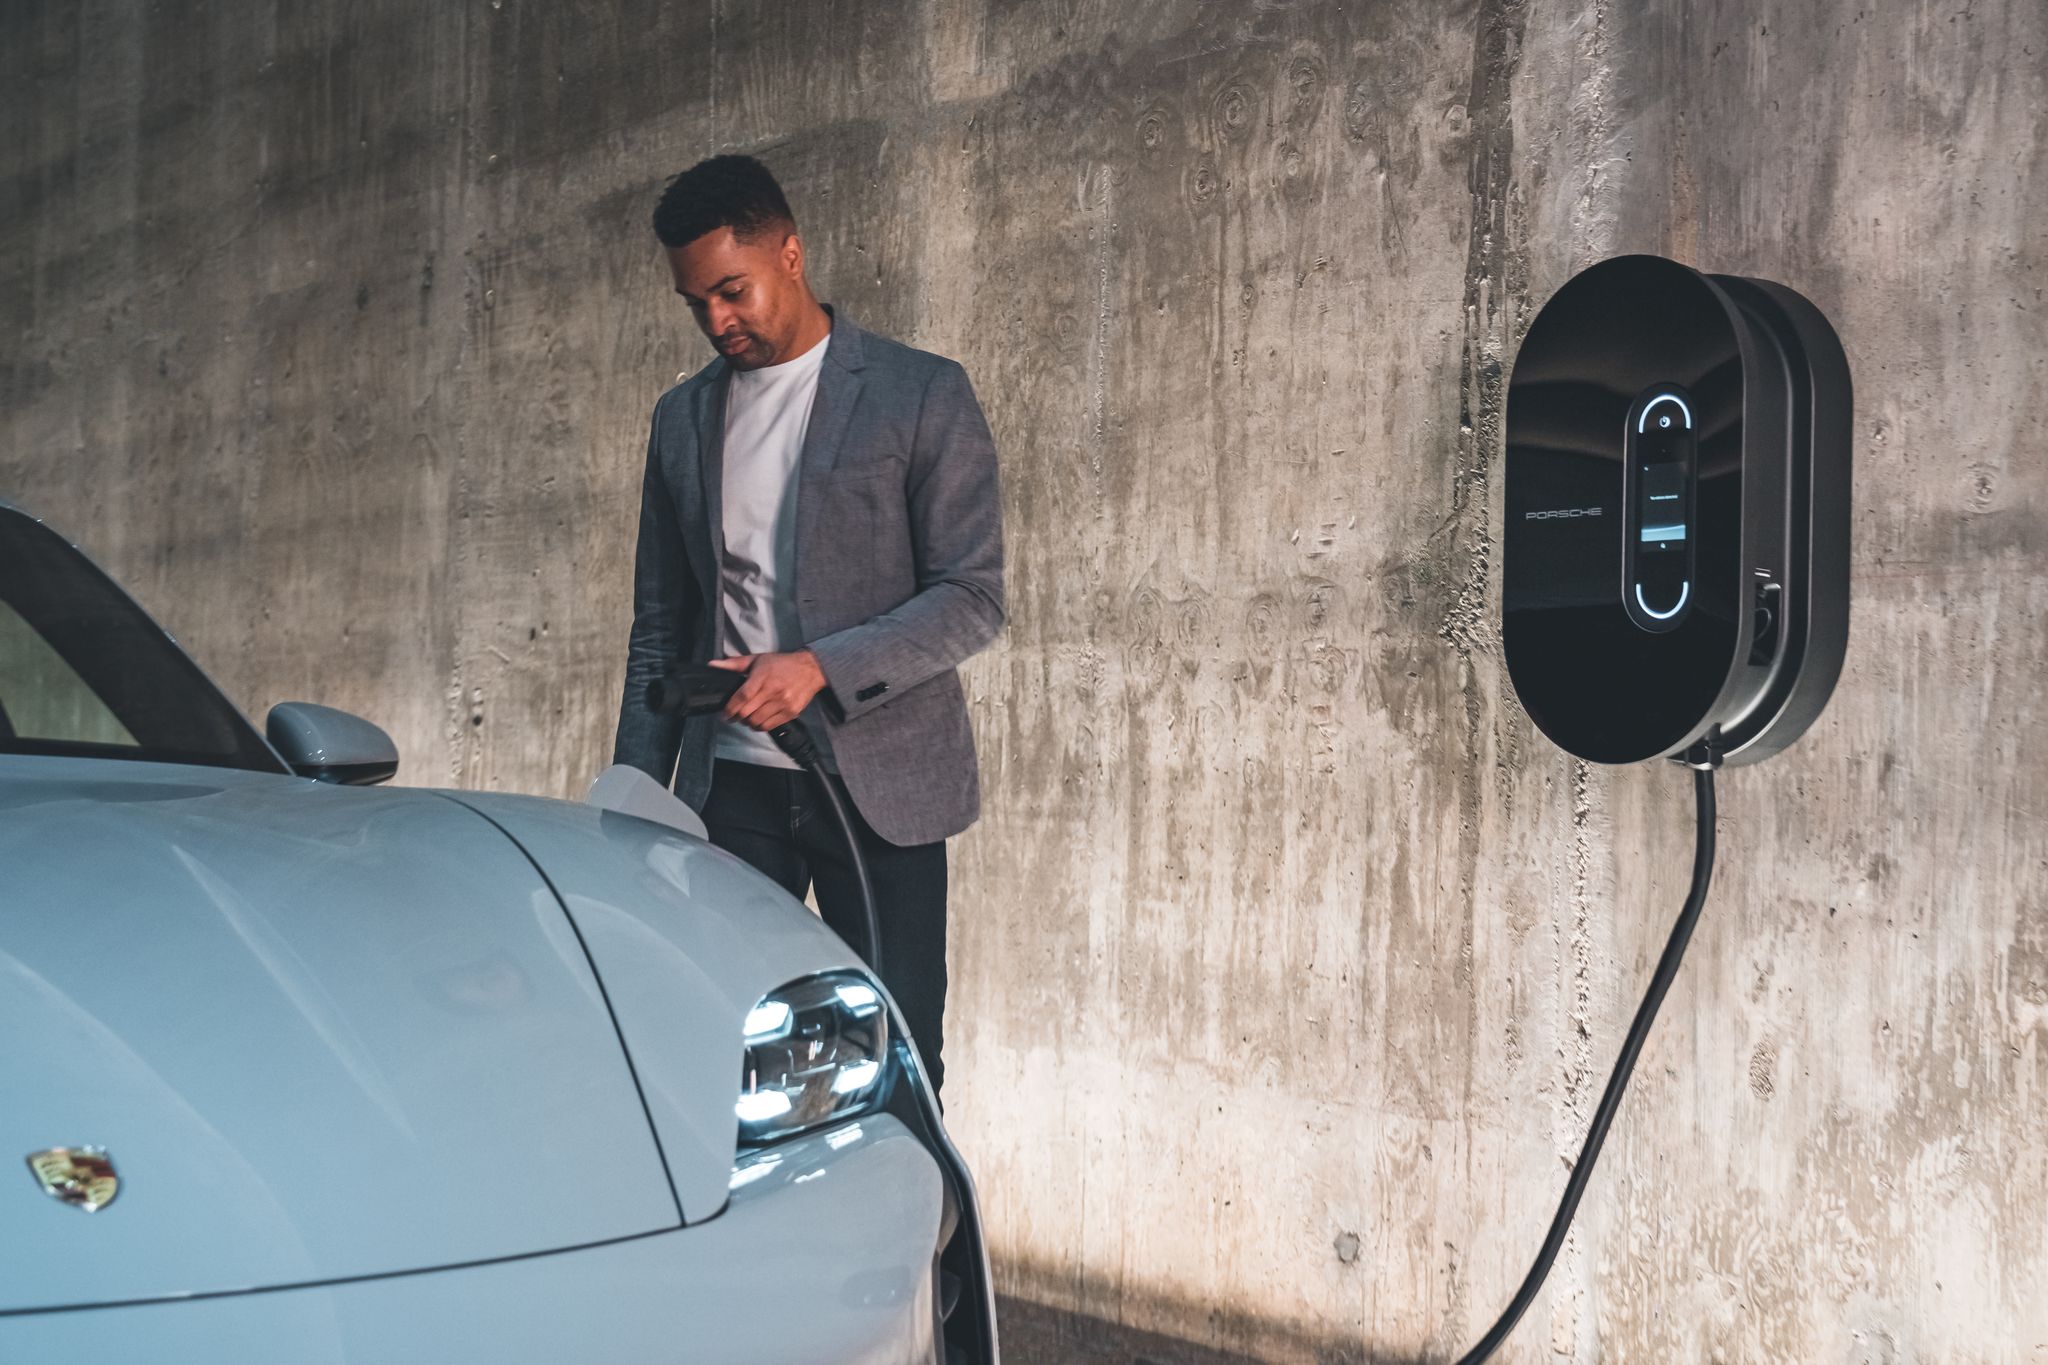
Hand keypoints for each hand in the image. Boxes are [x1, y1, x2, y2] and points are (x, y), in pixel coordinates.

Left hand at [711, 650, 828, 731]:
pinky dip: (760, 726)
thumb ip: (734, 664)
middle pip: (747, 712)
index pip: (742, 697)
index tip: (724, 714)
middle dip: (736, 717)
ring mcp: (783, 702)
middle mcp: (773, 690)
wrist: (810, 669)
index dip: (730, 708)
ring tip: (747, 717)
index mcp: (763, 676)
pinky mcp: (791, 712)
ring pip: (757, 722)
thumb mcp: (758, 659)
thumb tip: (713, 665)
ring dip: (748, 723)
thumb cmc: (783, 664)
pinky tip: (759, 720)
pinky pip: (769, 726)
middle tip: (733, 716)